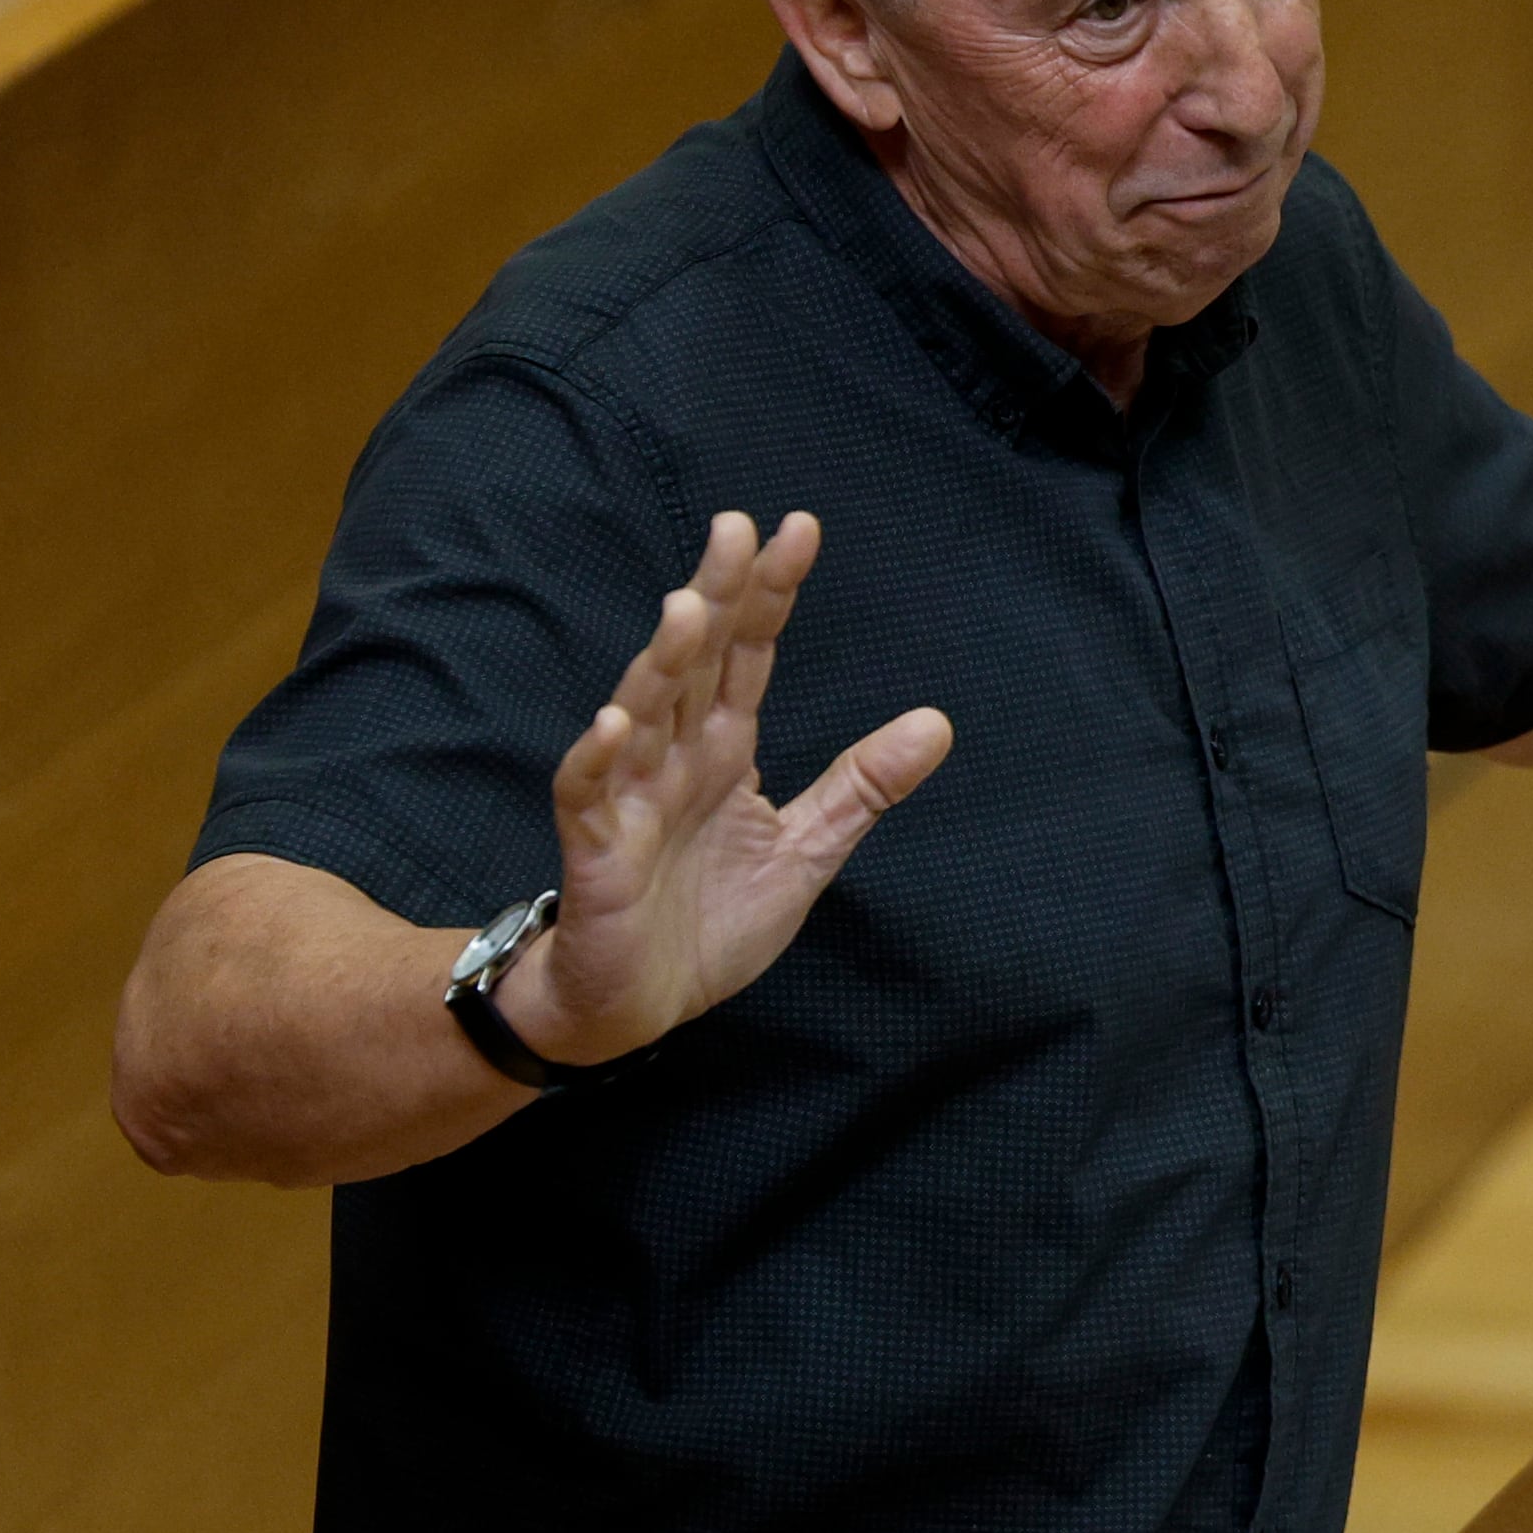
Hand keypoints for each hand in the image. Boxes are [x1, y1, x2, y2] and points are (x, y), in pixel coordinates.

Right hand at [494, 511, 953, 1062]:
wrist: (636, 1007)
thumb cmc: (707, 923)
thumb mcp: (806, 850)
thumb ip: (861, 786)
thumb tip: (940, 722)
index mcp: (724, 750)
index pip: (749, 655)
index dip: (770, 594)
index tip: (798, 528)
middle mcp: (675, 758)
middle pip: (695, 662)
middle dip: (715, 594)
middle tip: (736, 526)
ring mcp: (631, 799)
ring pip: (643, 714)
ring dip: (663, 662)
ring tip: (689, 608)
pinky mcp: (596, 851)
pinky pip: (591, 796)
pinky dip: (600, 760)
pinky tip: (617, 724)